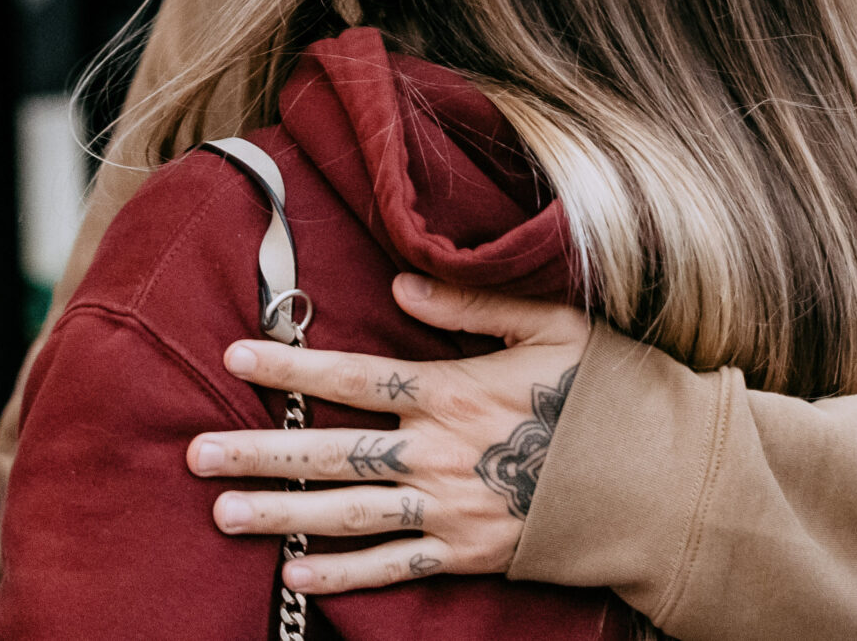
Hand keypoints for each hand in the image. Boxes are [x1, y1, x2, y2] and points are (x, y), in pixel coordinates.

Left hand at [186, 274, 591, 594]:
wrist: (661, 481)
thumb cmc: (609, 392)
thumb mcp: (553, 325)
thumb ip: (473, 305)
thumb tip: (403, 281)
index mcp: (456, 391)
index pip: (355, 375)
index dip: (292, 365)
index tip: (236, 354)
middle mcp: (440, 453)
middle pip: (333, 451)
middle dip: (259, 449)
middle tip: (195, 451)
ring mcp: (451, 509)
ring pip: (347, 513)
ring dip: (281, 513)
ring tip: (222, 510)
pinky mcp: (468, 554)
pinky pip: (392, 569)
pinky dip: (341, 576)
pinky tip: (294, 575)